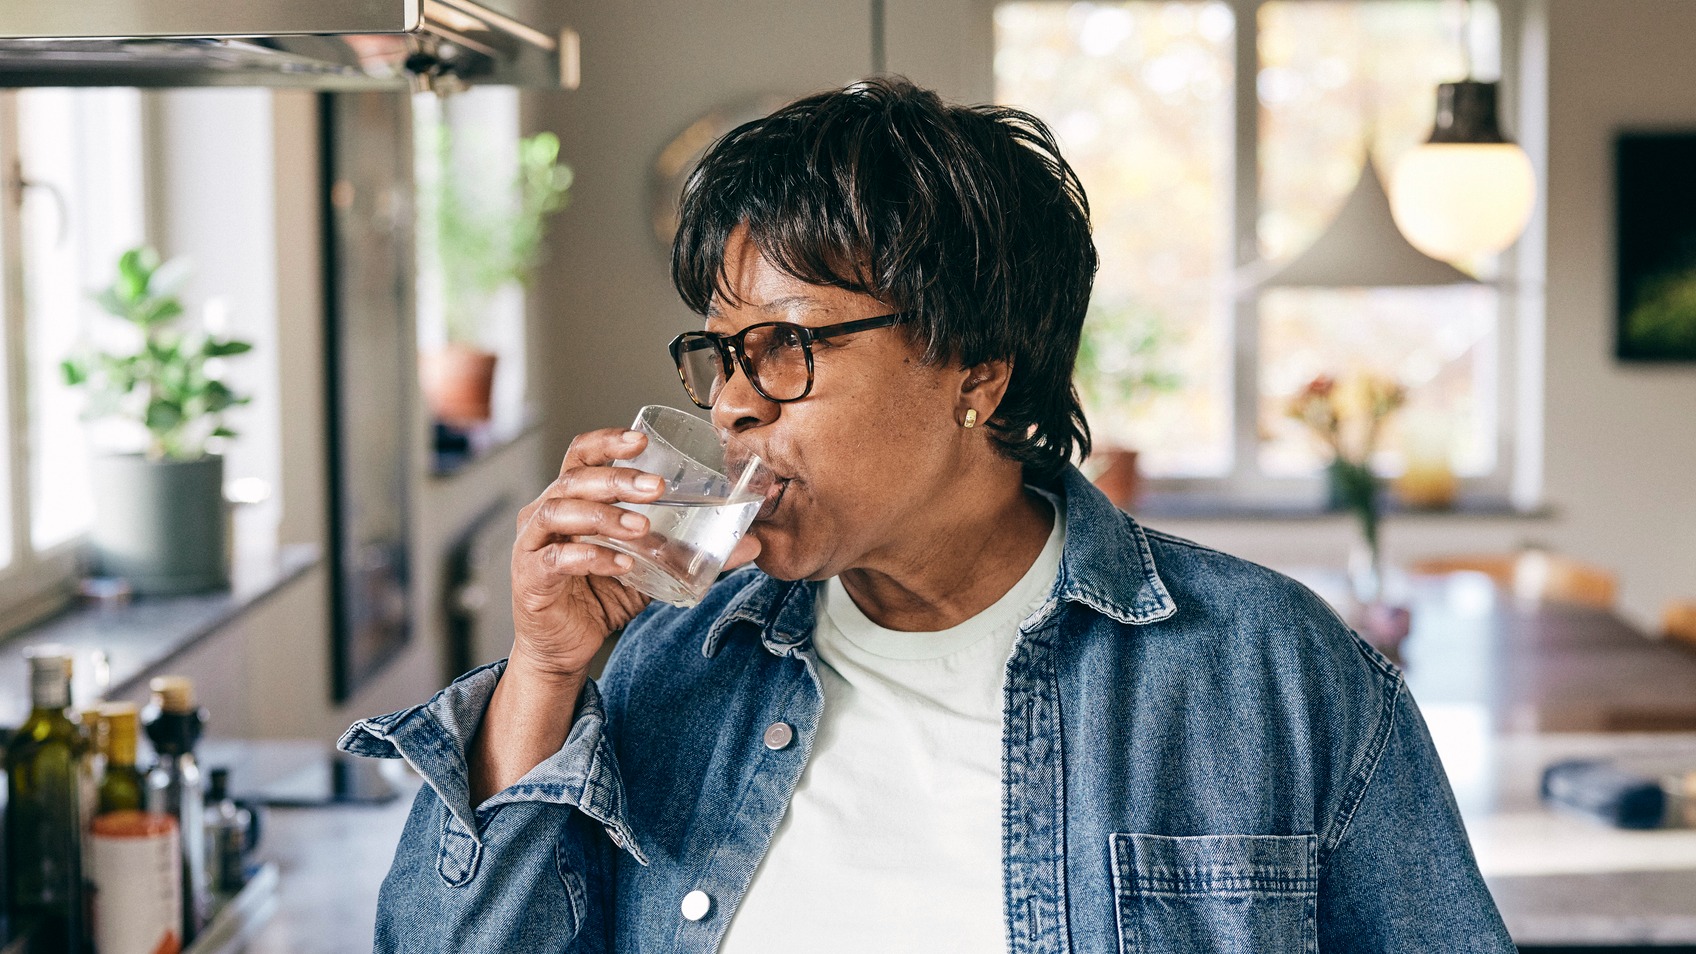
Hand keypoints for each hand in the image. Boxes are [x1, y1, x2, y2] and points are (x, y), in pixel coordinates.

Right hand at [509, 426, 762, 680]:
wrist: (565, 645)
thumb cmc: (601, 593)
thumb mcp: (652, 568)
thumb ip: (691, 551)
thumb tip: (752, 543)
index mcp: (573, 498)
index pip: (582, 454)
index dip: (608, 442)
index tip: (641, 440)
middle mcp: (546, 512)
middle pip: (574, 478)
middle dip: (617, 479)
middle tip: (656, 488)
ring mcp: (533, 543)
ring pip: (560, 512)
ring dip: (604, 515)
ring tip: (642, 527)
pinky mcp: (530, 577)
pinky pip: (556, 560)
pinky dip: (589, 557)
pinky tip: (621, 563)